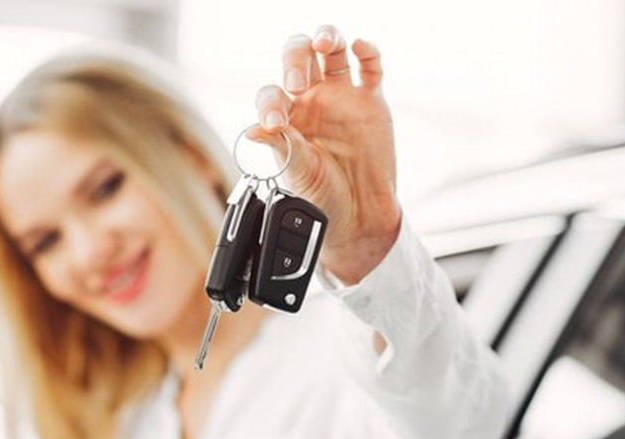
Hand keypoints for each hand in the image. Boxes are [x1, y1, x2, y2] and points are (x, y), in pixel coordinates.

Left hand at [249, 25, 401, 283]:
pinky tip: (359, 47)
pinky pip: (370, 67)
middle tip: (297, 79)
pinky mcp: (371, 101)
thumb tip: (253, 131)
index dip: (270, 103)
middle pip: (299, 57)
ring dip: (326, 38)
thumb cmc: (323, 198)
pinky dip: (366, 51)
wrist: (359, 215)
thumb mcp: (298, 174)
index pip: (272, 94)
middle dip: (295, 58)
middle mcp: (311, 101)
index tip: (275, 124)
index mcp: (287, 117)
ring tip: (324, 42)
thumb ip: (281, 147)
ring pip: (332, 52)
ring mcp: (341, 97)